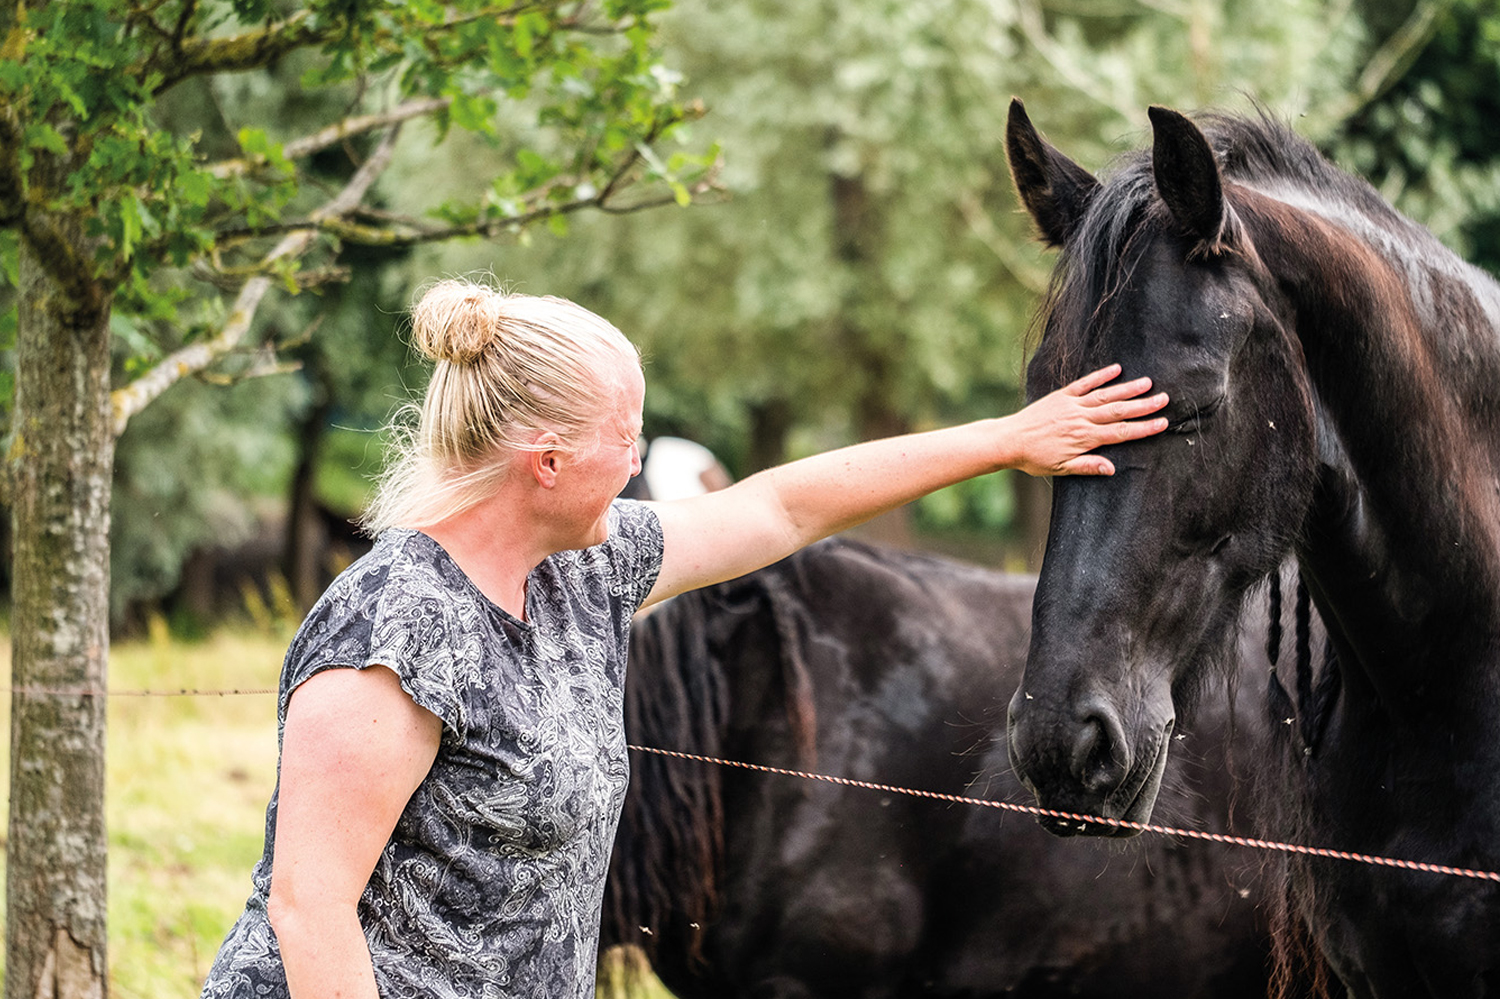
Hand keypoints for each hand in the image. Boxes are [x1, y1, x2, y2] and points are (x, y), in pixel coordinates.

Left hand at [1004, 364, 1168, 475]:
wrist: (1009, 440)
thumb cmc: (1034, 458)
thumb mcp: (1061, 468)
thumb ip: (1087, 466)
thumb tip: (1111, 469)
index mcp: (1084, 438)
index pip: (1120, 432)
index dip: (1143, 428)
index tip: (1162, 422)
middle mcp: (1081, 419)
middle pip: (1118, 411)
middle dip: (1143, 405)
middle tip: (1164, 399)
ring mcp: (1072, 405)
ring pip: (1105, 396)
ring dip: (1128, 388)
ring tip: (1148, 383)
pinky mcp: (1061, 396)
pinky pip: (1084, 384)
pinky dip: (1101, 376)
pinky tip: (1116, 369)